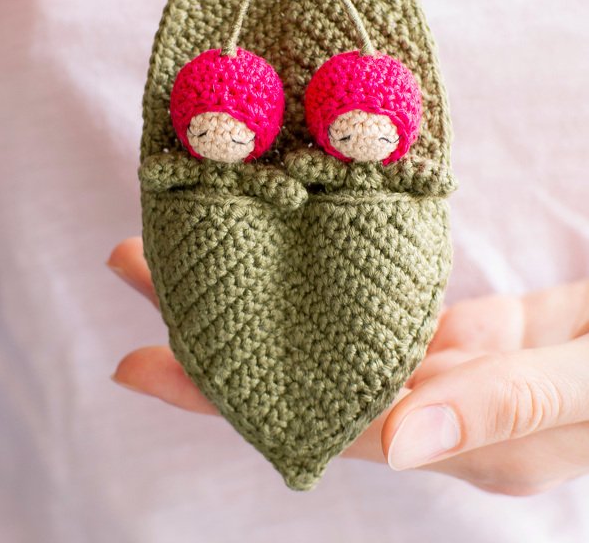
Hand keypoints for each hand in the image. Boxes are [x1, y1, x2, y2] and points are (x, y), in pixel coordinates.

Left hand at [106, 237, 588, 495]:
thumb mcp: (580, 389)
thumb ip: (502, 406)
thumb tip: (394, 439)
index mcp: (453, 441)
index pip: (315, 421)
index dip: (226, 399)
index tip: (140, 361)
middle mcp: (437, 411)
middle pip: (307, 369)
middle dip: (219, 324)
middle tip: (138, 264)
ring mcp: (452, 369)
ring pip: (341, 327)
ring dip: (270, 286)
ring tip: (198, 241)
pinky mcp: (475, 333)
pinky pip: (389, 303)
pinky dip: (338, 274)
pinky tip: (293, 246)